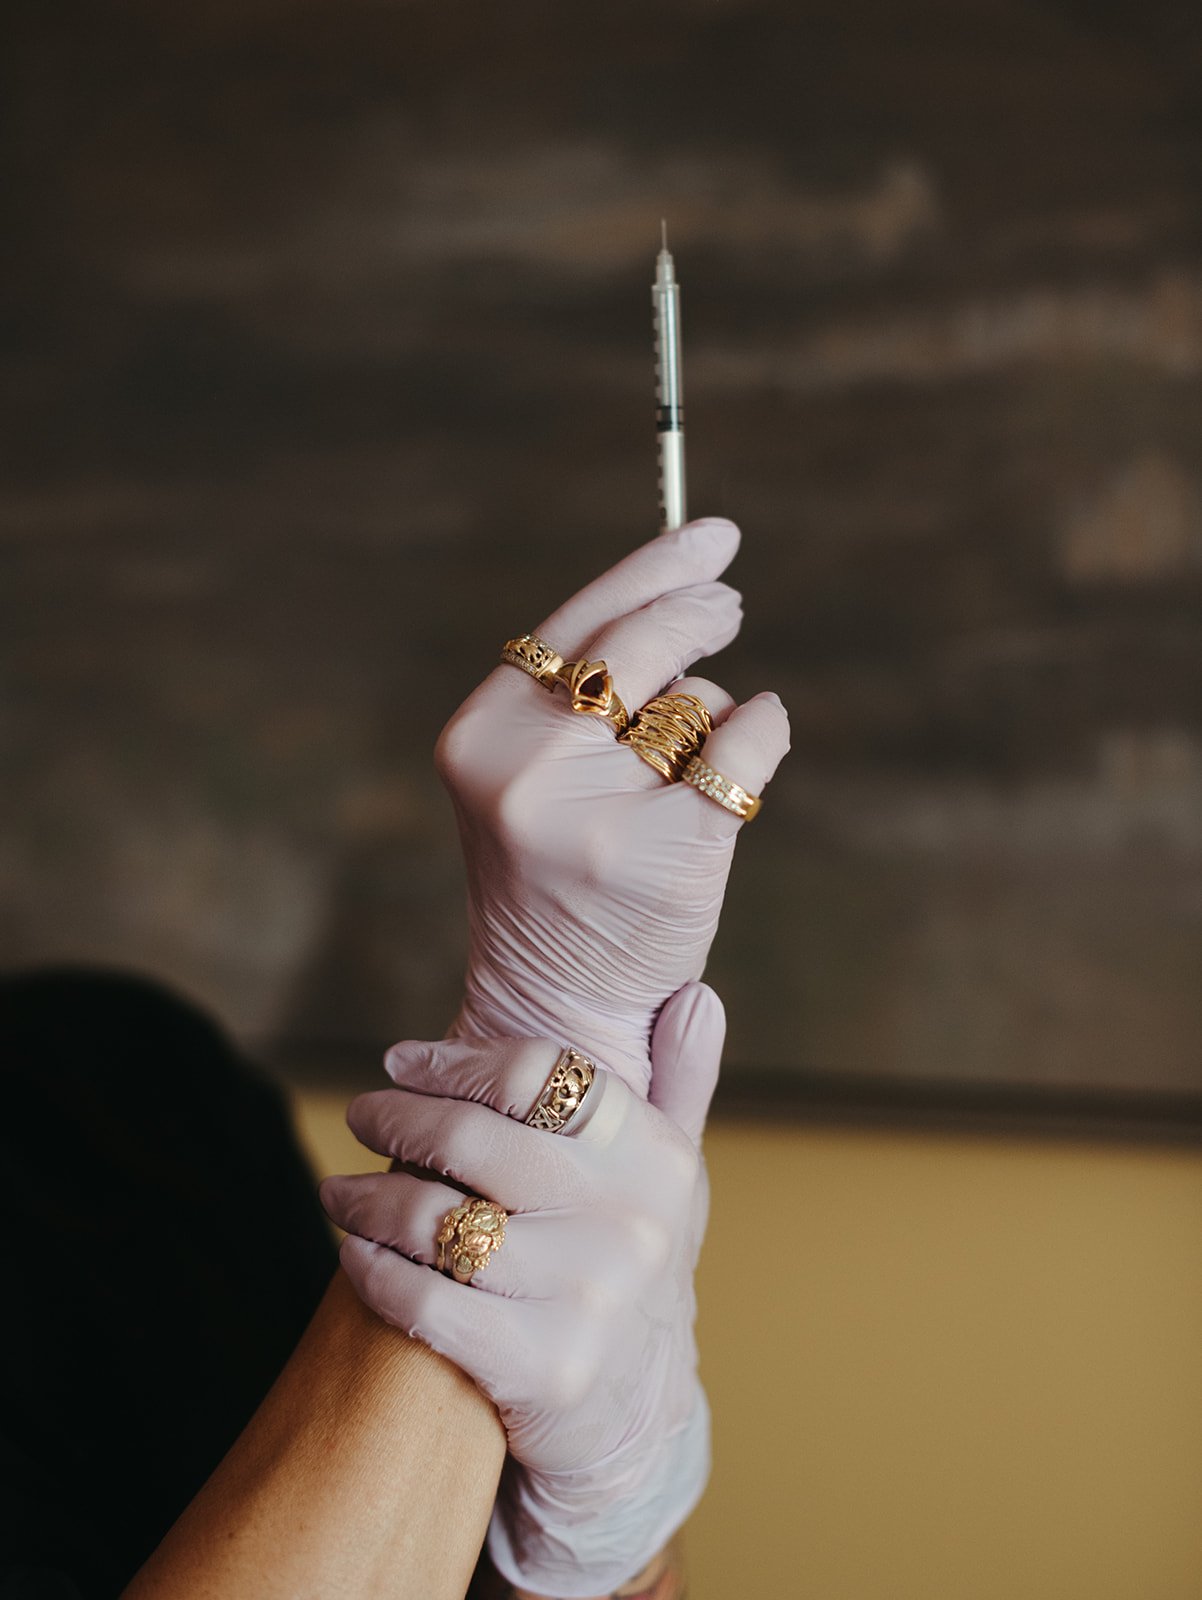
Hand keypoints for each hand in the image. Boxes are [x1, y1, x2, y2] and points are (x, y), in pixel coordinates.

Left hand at [320, 980, 724, 1595]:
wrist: (636, 1417)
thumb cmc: (632, 1266)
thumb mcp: (671, 1176)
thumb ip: (680, 1080)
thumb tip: (694, 994)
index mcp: (655, 1157)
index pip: (537, 1073)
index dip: (453, 1060)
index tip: (400, 1061)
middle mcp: (632, 1222)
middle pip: (473, 1141)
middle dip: (396, 1120)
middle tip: (362, 1116)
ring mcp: (588, 1299)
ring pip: (437, 1221)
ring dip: (366, 1199)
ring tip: (339, 1191)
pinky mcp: (542, 1369)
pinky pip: (425, 1302)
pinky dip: (372, 1271)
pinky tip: (354, 1253)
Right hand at [436, 516, 789, 1092]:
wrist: (559, 1001)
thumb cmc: (558, 875)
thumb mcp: (533, 774)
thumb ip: (581, 694)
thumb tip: (690, 586)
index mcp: (480, 735)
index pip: (575, 622)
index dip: (652, 568)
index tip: (714, 534)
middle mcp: (527, 767)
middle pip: (642, 643)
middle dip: (701, 612)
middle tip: (732, 604)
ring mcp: (599, 812)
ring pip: (698, 701)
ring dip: (712, 717)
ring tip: (682, 772)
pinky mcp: (672, 849)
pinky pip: (749, 744)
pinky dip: (766, 732)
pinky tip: (759, 741)